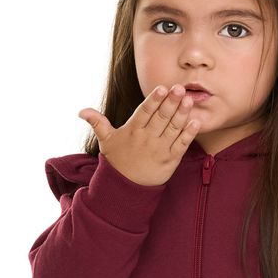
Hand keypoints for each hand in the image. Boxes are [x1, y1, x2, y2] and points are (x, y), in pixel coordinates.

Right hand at [78, 84, 199, 186]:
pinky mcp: (171, 160)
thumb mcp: (106, 141)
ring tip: (189, 99)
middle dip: (171, 102)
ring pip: (173, 129)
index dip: (153, 100)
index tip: (162, 88)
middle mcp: (147, 139)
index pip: (144, 112)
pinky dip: (188, 134)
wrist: (127, 189)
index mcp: (133, 131)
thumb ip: (97, 122)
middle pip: (160, 118)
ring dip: (182, 114)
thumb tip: (81, 111)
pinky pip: (182, 145)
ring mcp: (160, 150)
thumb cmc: (118, 160)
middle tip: (180, 88)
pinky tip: (195, 121)